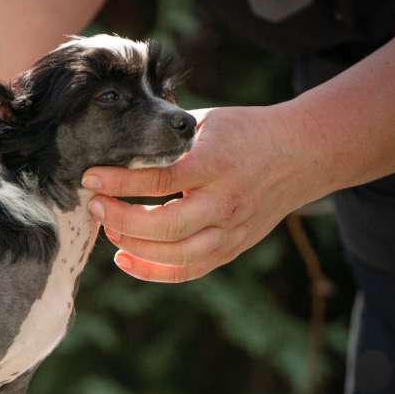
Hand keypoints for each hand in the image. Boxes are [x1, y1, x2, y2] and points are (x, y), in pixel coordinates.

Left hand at [81, 105, 313, 282]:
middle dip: (122, 219)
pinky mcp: (232, 248)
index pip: (160, 179)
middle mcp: (225, 201)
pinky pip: (188, 270)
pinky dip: (152, 270)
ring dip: (134, 246)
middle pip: (166, 225)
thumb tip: (116, 140)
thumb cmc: (246, 133)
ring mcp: (231, 230)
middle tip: (96, 206)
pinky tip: (124, 258)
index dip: (120, 182)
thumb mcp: (208, 123)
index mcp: (216, 163)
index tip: (91, 177)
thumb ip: (168, 138)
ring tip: (109, 228)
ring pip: (176, 255)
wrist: (302, 153)